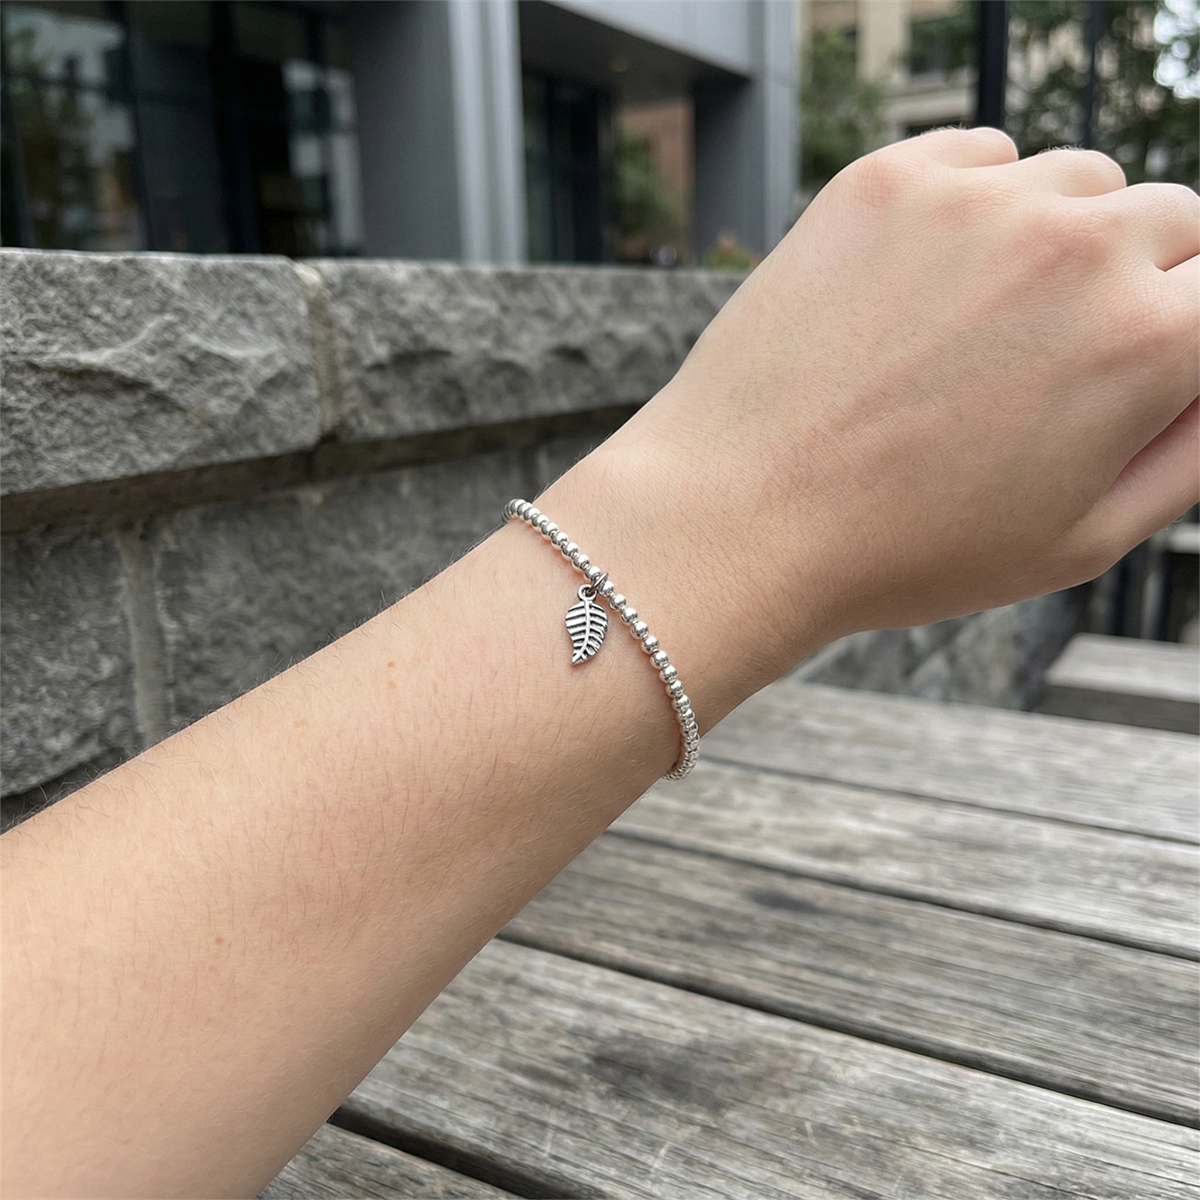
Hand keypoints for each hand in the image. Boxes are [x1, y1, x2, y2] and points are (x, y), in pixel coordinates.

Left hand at [570, 128, 1198, 704]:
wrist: (742, 516)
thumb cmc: (906, 548)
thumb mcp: (1083, 541)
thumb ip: (1191, 449)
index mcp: (1147, 342)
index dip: (1183, 330)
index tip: (1137, 360)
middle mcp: (1076, 246)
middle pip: (1167, 219)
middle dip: (1138, 279)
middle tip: (1053, 355)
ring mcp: (976, 201)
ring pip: (1075, 182)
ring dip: (1057, 237)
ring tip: (978, 328)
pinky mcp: (887, 179)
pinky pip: (980, 158)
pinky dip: (977, 203)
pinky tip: (926, 283)